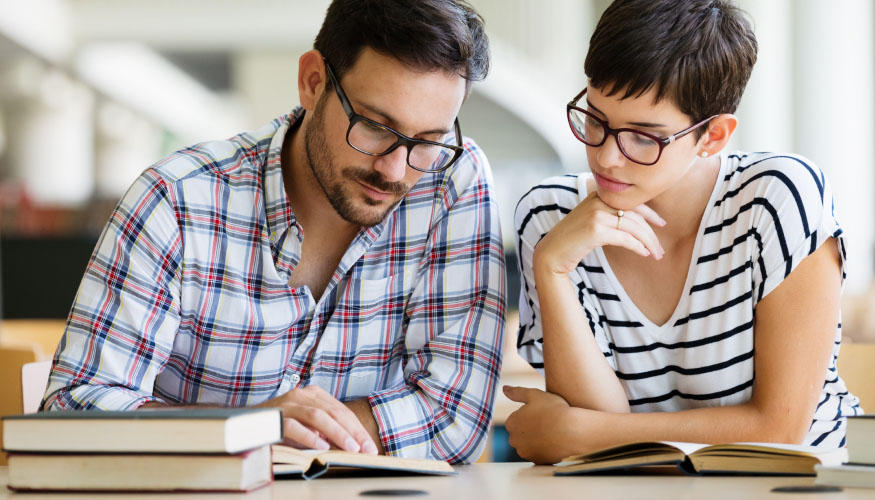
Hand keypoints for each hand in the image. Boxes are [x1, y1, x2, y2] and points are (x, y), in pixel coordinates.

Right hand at [257, 385, 377, 453]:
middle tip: (366, 449)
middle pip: (334, 412)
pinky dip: (309, 436)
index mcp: (313, 394)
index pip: (341, 411)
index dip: (357, 429)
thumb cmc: (280, 427)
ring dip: (337, 433)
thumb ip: (325, 430)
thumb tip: (353, 446)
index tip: (370, 446)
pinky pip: (294, 426)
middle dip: (353, 432)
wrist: (243, 423)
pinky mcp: (274, 417)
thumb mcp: (306, 426)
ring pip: (317, 416)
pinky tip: (321, 446)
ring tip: (350, 448)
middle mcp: (301, 395)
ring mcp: (287, 405)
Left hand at [503, 385, 583, 463]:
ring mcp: (525, 452)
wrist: (573, 431)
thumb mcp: (535, 394)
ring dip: (536, 439)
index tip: (541, 413)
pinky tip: (553, 441)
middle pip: (520, 433)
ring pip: (528, 444)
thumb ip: (517, 392)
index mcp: (511, 423)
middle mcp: (514, 440)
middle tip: (547, 421)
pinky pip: (538, 453)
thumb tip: (504, 389)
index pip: (515, 419)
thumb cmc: (554, 410)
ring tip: (551, 431)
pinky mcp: (537, 461)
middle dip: (529, 428)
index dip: (529, 415)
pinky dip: (543, 449)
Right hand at [533, 191, 665, 275]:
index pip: (631, 202)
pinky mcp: (596, 230)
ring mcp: (596, 214)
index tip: (661, 224)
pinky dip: (638, 247)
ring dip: (648, 242)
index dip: (650, 213)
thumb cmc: (572, 241)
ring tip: (655, 255)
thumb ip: (607, 215)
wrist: (551, 253)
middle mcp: (598, 201)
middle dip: (651, 234)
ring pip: (633, 227)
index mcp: (598, 196)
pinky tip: (644, 254)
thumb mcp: (590, 221)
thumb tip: (634, 223)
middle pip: (635, 216)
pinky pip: (625, 238)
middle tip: (660, 249)